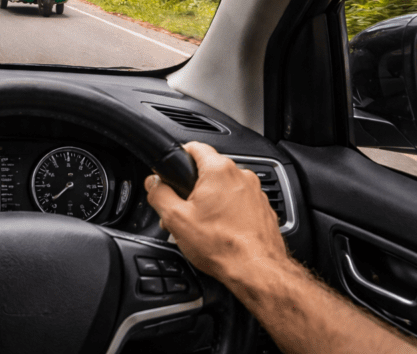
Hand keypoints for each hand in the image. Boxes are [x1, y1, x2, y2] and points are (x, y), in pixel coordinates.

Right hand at [144, 142, 287, 285]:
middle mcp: (241, 175)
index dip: (178, 157)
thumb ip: (159, 194)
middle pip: (208, 170)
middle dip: (192, 188)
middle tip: (182, 210)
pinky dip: (229, 212)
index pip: (194, 146)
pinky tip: (220, 232)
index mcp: (218, 170)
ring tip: (201, 226)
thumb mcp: (176, 219)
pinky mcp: (264, 208)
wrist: (257, 271)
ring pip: (224, 188)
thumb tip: (153, 184)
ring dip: (211, 201)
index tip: (172, 171)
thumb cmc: (222, 246)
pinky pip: (240, 202)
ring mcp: (256, 192)